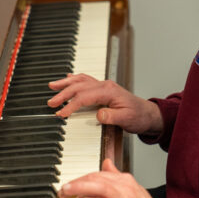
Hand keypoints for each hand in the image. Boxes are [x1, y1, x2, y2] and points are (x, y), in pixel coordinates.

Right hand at [48, 74, 163, 135]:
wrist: (148, 114)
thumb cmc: (138, 116)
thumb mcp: (126, 120)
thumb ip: (111, 117)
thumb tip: (98, 115)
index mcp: (109, 91)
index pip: (84, 97)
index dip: (71, 105)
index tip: (61, 113)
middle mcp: (105, 86)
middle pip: (79, 86)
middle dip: (63, 93)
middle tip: (51, 102)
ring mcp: (104, 86)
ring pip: (81, 80)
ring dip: (66, 83)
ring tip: (53, 86)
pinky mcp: (104, 89)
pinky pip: (86, 80)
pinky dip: (75, 79)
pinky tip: (68, 78)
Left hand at [59, 159, 151, 197]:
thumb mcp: (130, 192)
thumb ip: (117, 177)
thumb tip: (106, 162)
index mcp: (125, 181)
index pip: (98, 174)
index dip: (80, 178)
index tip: (67, 185)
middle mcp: (126, 187)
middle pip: (97, 178)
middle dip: (77, 182)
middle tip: (62, 189)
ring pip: (102, 188)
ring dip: (82, 188)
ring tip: (67, 191)